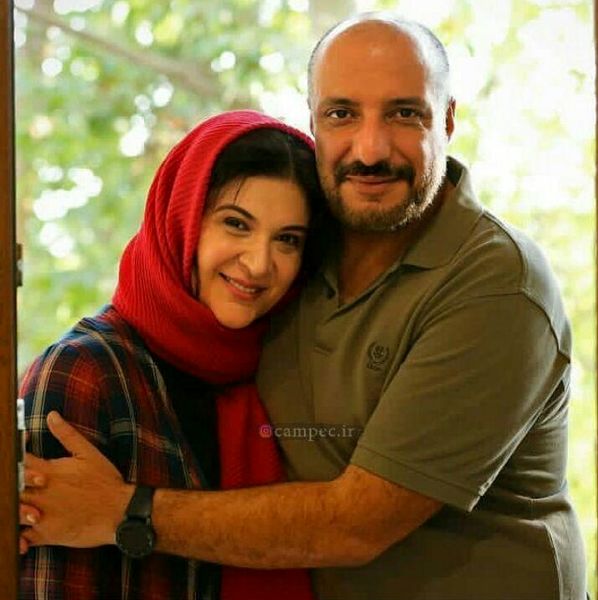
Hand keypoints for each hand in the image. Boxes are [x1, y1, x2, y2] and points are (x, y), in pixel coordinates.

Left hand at [20, 411, 133, 549]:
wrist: (120, 512)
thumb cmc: (106, 481)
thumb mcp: (90, 453)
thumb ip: (67, 434)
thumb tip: (51, 415)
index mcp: (50, 472)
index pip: (18, 459)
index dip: (13, 454)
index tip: (16, 452)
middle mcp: (42, 493)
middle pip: (10, 486)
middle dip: (10, 481)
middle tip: (16, 479)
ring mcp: (42, 516)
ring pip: (12, 511)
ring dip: (13, 506)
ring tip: (21, 502)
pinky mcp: (46, 535)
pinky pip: (20, 538)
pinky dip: (16, 536)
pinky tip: (21, 529)